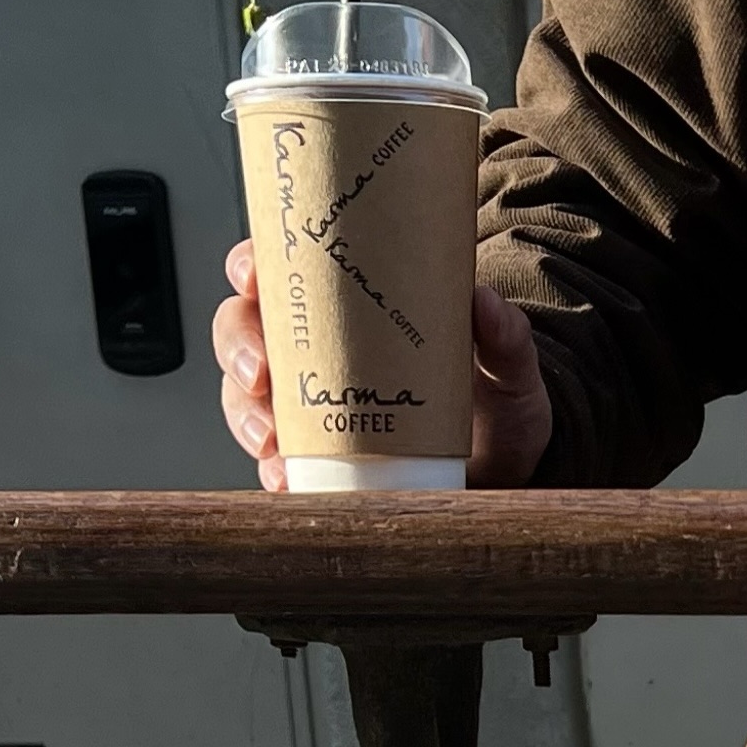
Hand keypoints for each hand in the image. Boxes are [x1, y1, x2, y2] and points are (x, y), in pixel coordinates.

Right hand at [212, 240, 555, 489]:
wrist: (506, 472)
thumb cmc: (496, 405)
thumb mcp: (509, 369)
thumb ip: (506, 337)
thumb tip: (485, 302)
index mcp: (350, 305)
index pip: (283, 269)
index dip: (250, 267)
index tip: (250, 277)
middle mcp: (318, 349)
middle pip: (246, 329)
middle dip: (238, 348)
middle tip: (259, 372)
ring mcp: (310, 403)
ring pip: (246, 396)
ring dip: (246, 415)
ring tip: (271, 441)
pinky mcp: (316, 456)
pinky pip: (274, 459)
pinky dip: (272, 469)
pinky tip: (284, 479)